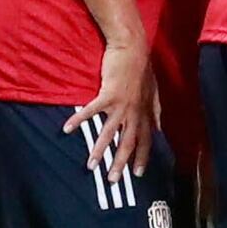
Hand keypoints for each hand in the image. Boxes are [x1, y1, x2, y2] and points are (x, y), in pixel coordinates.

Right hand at [74, 43, 154, 180]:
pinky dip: (79, 120)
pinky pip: (92, 111)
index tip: (138, 173)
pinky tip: (67, 129)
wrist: (132, 47)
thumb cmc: (141, 67)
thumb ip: (155, 109)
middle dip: (120, 163)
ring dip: (99, 150)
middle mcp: (135, 111)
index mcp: (144, 111)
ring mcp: (122, 104)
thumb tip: (159, 125)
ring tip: (91, 166)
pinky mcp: (109, 94)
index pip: (145, 140)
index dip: (142, 157)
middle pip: (128, 143)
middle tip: (113, 180)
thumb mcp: (153, 89)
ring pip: (110, 133)